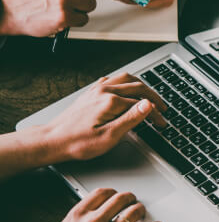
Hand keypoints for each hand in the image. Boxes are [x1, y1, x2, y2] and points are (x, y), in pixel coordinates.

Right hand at [27, 188, 163, 221]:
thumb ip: (76, 221)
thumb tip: (87, 215)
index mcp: (77, 216)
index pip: (101, 193)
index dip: (112, 192)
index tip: (115, 194)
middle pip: (120, 199)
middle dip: (129, 198)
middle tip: (132, 200)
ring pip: (133, 214)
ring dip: (140, 210)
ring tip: (141, 211)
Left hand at [43, 73, 166, 160]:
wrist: (52, 141)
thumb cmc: (78, 142)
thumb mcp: (110, 136)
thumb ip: (131, 118)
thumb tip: (148, 104)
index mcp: (111, 101)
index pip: (142, 103)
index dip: (155, 113)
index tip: (162, 122)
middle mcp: (104, 91)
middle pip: (137, 86)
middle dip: (153, 97)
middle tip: (162, 108)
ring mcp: (96, 90)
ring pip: (126, 79)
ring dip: (141, 86)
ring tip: (150, 96)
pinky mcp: (91, 93)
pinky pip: (113, 80)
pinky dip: (125, 83)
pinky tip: (127, 91)